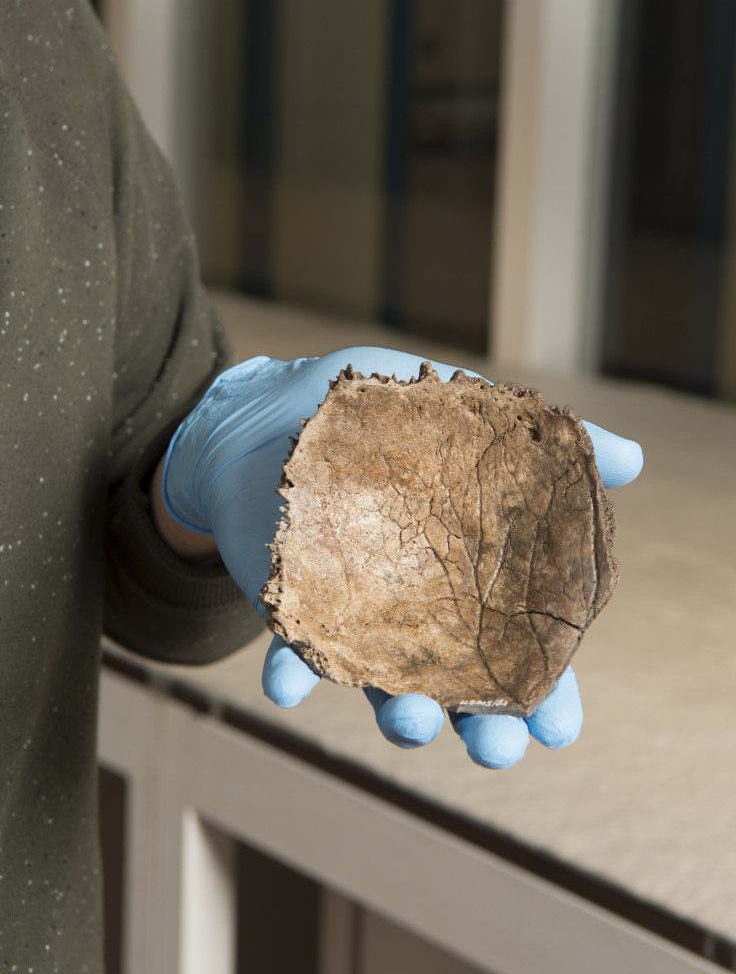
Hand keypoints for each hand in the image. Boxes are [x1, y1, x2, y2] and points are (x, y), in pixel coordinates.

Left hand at [162, 347, 642, 767]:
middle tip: (496, 750)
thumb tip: (631, 459)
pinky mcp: (295, 607)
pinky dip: (289, 676)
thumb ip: (542, 445)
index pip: (520, 653)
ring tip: (409, 723)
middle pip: (461, 692)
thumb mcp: (470, 417)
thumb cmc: (391, 419)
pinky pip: (291, 655)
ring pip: (385, 688)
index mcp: (474, 582)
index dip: (545, 695)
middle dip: (482, 729)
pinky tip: (287, 686)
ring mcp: (358, 618)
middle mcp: (421, 614)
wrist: (282, 407)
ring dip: (398, 717)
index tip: (558, 728)